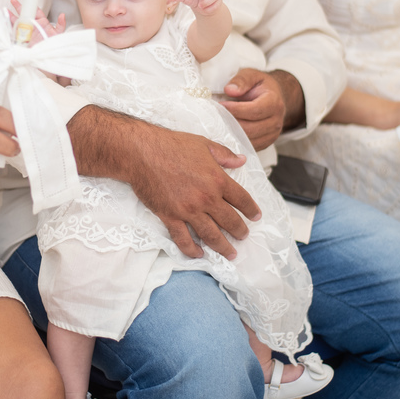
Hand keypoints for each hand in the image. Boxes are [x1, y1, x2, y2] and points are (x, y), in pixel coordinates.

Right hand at [9, 0, 65, 43]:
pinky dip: (8, 26)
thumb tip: (62, 15)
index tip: (28, 1)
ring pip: (18, 21)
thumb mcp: (58, 34)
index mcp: (42, 23)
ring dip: (12, 16)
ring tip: (6, 10)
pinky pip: (14, 31)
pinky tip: (4, 21)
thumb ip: (60, 25)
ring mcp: (26, 31)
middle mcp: (33, 26)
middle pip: (25, 14)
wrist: (45, 57)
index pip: (36, 11)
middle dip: (19, 7)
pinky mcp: (21, 38)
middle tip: (13, 0)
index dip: (31, 6)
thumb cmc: (52, 45)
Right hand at [131, 126, 257, 259]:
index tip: (256, 216)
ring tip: (231, 253)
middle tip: (243, 236)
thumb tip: (241, 160)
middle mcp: (206, 198)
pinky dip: (192, 249)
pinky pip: (183, 239)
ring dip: (223, 247)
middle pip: (230, 221)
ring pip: (211, 235)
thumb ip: (225, 154)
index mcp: (217, 179)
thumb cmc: (172, 145)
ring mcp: (188, 210)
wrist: (142, 152)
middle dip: (240, 231)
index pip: (242, 199)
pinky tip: (199, 254)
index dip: (251, 210)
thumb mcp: (204, 144)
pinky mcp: (170, 217)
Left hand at [220, 68, 289, 150]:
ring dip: (232, 133)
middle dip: (231, 122)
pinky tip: (226, 132)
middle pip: (251, 128)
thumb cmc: (260, 86)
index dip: (235, 109)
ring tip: (218, 124)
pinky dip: (236, 141)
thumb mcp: (252, 75)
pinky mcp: (266, 143)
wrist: (274, 97)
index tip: (220, 105)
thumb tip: (230, 90)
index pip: (254, 110)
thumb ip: (242, 80)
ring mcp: (272, 134)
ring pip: (249, 140)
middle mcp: (276, 120)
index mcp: (274, 102)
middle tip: (215, 116)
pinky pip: (249, 146)